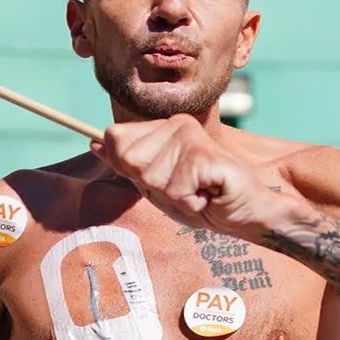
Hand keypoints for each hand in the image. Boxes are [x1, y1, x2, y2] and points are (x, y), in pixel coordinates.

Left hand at [90, 115, 295, 237]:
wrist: (247, 214)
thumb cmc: (203, 200)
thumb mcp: (158, 186)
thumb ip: (127, 165)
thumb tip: (92, 144)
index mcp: (163, 127)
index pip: (116, 139)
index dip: (131, 169)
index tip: (162, 179)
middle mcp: (177, 124)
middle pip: (129, 159)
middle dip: (152, 187)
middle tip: (183, 188)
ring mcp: (192, 138)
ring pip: (152, 178)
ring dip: (174, 198)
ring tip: (198, 193)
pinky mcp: (205, 156)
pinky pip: (175, 189)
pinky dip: (190, 204)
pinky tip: (208, 196)